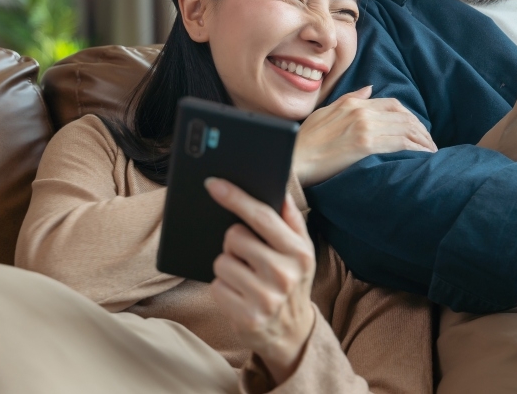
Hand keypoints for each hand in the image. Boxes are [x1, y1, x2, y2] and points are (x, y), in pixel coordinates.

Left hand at [205, 178, 316, 384]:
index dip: (235, 197)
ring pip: (222, 262)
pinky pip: (216, 286)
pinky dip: (223, 288)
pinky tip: (239, 295)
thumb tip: (279, 188)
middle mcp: (284, 274)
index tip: (214, 184)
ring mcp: (265, 298)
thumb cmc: (292, 280)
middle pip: (234, 237)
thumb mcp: (302, 250)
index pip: (261, 216)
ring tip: (245, 278)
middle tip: (247, 256)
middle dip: (234, 242)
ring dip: (228, 267)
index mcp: (299, 252)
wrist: (292, 333)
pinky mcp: (246, 317)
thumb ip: (291, 218)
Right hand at [293, 86, 437, 185]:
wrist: (293, 160)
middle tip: (428, 142)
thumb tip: (369, 89)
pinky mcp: (365, 144)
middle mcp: (361, 111)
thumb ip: (349, 99)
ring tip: (430, 151)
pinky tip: (424, 156)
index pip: (392, 104)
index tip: (417, 129)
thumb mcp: (325, 112)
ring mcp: (364, 127)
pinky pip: (400, 142)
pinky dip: (416, 148)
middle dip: (420, 129)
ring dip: (423, 139)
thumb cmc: (304, 142)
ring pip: (406, 128)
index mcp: (353, 103)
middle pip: (403, 115)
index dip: (409, 116)